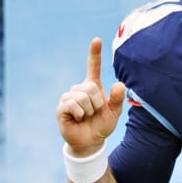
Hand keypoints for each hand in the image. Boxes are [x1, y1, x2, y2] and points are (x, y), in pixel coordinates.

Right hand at [55, 37, 125, 154]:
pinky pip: (73, 105)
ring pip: (82, 97)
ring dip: (88, 111)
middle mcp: (79, 88)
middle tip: (94, 113)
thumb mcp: (114, 113)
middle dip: (97, 103)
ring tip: (85, 117)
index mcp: (92, 86)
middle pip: (91, 87)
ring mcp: (69, 97)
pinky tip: (78, 119)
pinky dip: (80, 114)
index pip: (93, 66)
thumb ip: (117, 99)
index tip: (97, 40)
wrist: (90, 142)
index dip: (94, 53)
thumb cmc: (101, 125)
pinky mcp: (61, 107)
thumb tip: (119, 84)